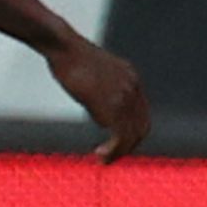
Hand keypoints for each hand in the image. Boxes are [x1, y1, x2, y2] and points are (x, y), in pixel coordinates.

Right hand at [50, 35, 150, 161]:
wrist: (64, 46)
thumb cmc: (70, 58)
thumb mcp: (96, 73)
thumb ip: (103, 92)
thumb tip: (101, 114)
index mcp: (131, 78)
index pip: (141, 114)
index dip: (132, 132)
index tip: (115, 142)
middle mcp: (132, 88)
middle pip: (141, 127)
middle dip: (127, 146)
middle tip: (109, 156)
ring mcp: (124, 97)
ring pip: (132, 135)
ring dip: (118, 152)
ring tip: (103, 159)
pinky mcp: (112, 105)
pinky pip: (120, 136)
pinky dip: (113, 150)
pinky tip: (100, 155)